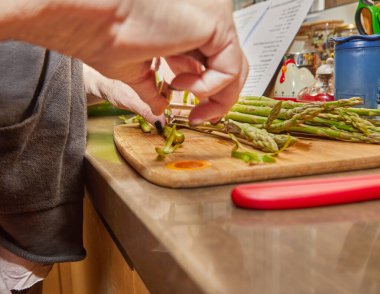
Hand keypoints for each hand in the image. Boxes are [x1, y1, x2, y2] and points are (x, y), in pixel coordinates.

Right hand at [2, 0, 247, 124]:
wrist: (95, 26)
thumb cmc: (106, 41)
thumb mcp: (138, 76)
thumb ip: (155, 91)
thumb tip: (160, 111)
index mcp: (186, 34)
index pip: (215, 65)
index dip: (208, 93)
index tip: (195, 115)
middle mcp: (203, 25)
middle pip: (232, 68)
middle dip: (219, 100)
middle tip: (199, 118)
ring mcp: (213, 20)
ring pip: (236, 70)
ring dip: (214, 97)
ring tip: (187, 101)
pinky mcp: (217, 23)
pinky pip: (230, 68)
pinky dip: (209, 88)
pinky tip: (182, 86)